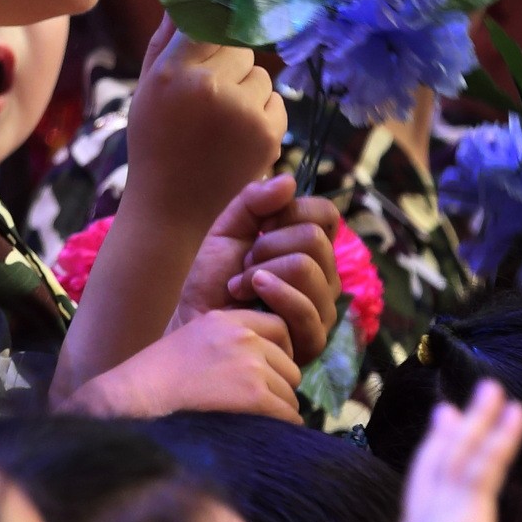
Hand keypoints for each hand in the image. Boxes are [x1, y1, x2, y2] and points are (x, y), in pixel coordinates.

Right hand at [66, 307, 302, 419]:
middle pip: (289, 364)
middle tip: (258, 405)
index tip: (267, 374)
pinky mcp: (255, 396)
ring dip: (278, 410)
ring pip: (290, 393)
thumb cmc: (152, 380)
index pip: (278, 328)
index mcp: (226, 320)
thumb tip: (258, 365)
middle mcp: (244, 337)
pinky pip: (288, 415)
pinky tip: (261, 436)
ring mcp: (252, 366)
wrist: (133, 401)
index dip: (277, 354)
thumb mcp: (190, 341)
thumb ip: (224, 343)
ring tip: (252, 423)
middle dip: (279, 385)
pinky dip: (281, 428)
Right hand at [126, 20, 289, 238]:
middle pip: (239, 46)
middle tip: (208, 95)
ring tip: (221, 119)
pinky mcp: (267, 134)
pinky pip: (276, 101)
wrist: (172, 206)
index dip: (212, 28)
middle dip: (228, 64)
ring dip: (247, 89)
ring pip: (261, 73)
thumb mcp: (148, 86)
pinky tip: (237, 136)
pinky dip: (262, 114)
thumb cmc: (155, 139)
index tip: (214, 35)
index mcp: (174, 70)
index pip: (207, 21)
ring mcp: (242, 111)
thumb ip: (167, 37)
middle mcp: (210, 86)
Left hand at [176, 175, 341, 364]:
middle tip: (244, 264)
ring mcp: (323, 310)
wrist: (195, 323)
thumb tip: (289, 181)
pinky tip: (245, 297)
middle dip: (266, 246)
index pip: (326, 213)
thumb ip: (253, 201)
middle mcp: (326, 278)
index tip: (260, 228)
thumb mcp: (228, 230)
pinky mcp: (313, 339)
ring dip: (261, 272)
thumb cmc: (213, 280)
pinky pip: (303, 306)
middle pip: (314, 239)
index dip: (289, 213)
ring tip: (241, 285)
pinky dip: (269, 293)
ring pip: (306, 267)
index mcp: (312, 249)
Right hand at [386, 378, 521, 521]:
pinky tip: (516, 411)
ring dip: (479, 419)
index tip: (427, 454)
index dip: (423, 470)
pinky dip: (502, 434)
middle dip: (445, 435)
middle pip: (434, 464)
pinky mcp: (468, 506)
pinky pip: (488, 460)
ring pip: (462, 451)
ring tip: (494, 389)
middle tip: (452, 406)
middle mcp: (423, 516)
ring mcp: (444, 506)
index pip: (417, 497)